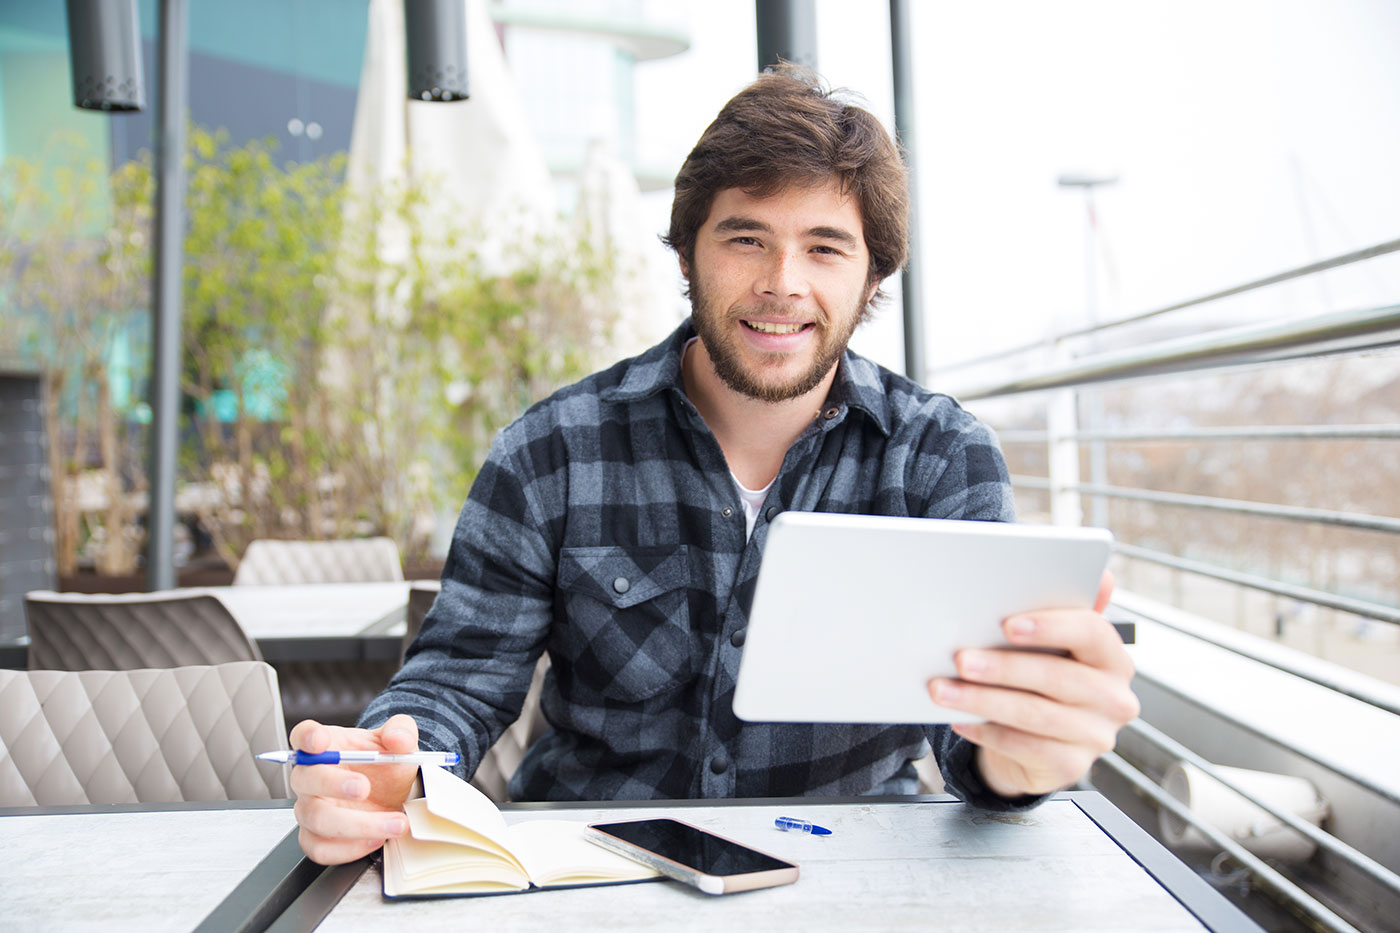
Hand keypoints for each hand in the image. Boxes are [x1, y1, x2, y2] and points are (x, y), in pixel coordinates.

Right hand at [289, 714, 420, 863]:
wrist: (395, 794)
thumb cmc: (385, 765)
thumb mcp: (399, 740)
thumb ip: (401, 731)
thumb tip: (398, 739)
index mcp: (327, 746)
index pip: (303, 735)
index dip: (307, 737)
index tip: (320, 741)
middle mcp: (312, 777)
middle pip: (305, 779)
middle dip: (334, 784)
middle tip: (364, 788)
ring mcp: (311, 808)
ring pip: (316, 818)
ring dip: (356, 824)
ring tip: (392, 823)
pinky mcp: (317, 837)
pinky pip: (320, 848)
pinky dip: (348, 849)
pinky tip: (375, 840)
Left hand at [928, 570, 1138, 797]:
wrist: (1043, 745)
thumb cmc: (1043, 679)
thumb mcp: (1053, 646)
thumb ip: (1062, 610)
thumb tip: (1098, 573)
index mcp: (1112, 658)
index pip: (1092, 633)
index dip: (1050, 626)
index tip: (1006, 624)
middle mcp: (1114, 698)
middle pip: (1057, 677)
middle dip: (1003, 666)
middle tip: (960, 659)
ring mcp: (1096, 735)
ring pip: (1033, 713)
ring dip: (982, 700)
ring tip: (942, 689)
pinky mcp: (1072, 766)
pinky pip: (1023, 746)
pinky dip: (986, 731)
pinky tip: (959, 719)